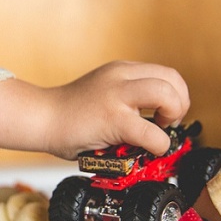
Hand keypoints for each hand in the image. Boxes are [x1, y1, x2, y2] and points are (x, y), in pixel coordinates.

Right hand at [0, 60, 189, 159]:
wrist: (40, 119)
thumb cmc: (68, 116)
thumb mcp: (103, 94)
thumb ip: (128, 100)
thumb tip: (156, 126)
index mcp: (120, 70)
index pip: (166, 74)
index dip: (175, 96)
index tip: (166, 116)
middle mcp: (120, 76)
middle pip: (173, 80)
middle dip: (180, 105)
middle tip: (167, 124)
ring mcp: (116, 95)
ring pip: (168, 94)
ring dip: (173, 117)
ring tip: (159, 133)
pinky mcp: (113, 117)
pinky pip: (152, 132)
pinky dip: (158, 144)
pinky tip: (145, 150)